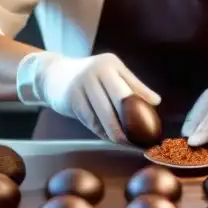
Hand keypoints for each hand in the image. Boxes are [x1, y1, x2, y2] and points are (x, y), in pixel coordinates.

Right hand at [17, 52, 159, 143]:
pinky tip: (109, 138)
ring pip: (104, 116)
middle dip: (130, 126)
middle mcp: (97, 72)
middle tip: (140, 142)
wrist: (51, 73)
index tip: (151, 128)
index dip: (142, 110)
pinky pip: (91, 121)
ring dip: (116, 133)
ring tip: (126, 143)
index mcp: (111, 64)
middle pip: (119, 103)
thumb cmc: (88, 76)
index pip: (132, 90)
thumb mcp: (110, 73)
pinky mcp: (71, 99)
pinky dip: (102, 132)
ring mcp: (82, 85)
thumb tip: (156, 101)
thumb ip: (133, 85)